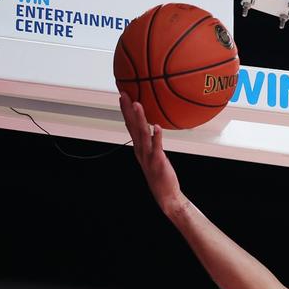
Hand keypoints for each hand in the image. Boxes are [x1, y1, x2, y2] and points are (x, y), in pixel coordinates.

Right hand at [119, 92, 185, 214]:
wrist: (165, 194)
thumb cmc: (160, 174)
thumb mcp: (153, 155)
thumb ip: (151, 142)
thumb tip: (152, 128)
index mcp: (139, 147)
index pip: (130, 126)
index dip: (126, 111)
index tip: (123, 96)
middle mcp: (141, 150)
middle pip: (132, 127)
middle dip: (128, 110)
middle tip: (125, 95)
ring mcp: (148, 156)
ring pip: (142, 135)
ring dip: (140, 119)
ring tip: (138, 105)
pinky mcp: (158, 162)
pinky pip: (157, 148)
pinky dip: (156, 137)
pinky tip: (156, 127)